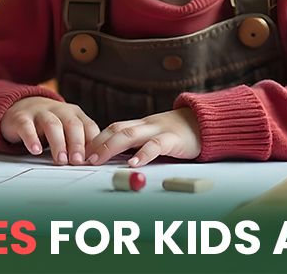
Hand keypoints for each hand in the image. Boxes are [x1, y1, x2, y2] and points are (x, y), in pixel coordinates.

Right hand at [0, 97, 99, 164]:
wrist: (20, 106)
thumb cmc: (49, 123)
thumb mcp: (67, 129)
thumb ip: (79, 142)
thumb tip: (92, 163)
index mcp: (75, 114)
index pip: (89, 126)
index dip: (93, 143)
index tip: (94, 160)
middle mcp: (60, 111)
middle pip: (73, 125)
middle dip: (77, 144)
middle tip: (78, 161)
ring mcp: (40, 112)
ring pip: (52, 125)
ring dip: (58, 143)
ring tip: (61, 160)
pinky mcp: (21, 117)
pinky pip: (27, 126)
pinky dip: (32, 138)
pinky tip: (36, 150)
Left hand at [85, 108, 200, 166]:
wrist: (205, 123)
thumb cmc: (176, 134)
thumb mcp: (153, 136)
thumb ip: (137, 145)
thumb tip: (113, 159)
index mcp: (139, 125)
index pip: (112, 128)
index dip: (95, 138)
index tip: (80, 150)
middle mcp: (146, 125)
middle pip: (117, 130)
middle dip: (97, 143)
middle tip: (83, 158)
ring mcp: (159, 130)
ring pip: (131, 134)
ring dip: (111, 147)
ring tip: (98, 160)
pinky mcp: (174, 139)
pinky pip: (157, 145)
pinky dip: (144, 154)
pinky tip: (134, 163)